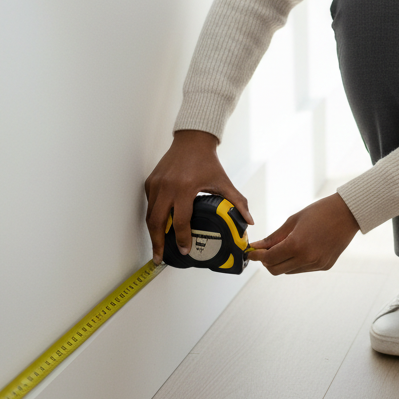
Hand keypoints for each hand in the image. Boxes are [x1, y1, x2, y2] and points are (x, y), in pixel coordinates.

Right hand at [144, 130, 252, 264]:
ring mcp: (156, 184)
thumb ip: (237, 201)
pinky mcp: (150, 182)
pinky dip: (153, 217)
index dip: (182, 238)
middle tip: (160, 258)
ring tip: (158, 246)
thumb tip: (249, 220)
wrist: (192, 141)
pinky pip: (149, 204)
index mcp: (185, 188)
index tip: (185, 250)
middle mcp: (167, 187)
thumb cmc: (207, 161)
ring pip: (150, 215)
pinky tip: (159, 226)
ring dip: (153, 232)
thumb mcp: (223, 182)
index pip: (181, 221)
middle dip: (157, 243)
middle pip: (157, 223)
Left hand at [248, 193, 358, 274]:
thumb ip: (274, 237)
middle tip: (266, 250)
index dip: (257, 256)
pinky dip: (297, 262)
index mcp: (297, 245)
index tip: (251, 253)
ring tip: (286, 246)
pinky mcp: (325, 266)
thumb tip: (258, 247)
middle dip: (267, 261)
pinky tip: (302, 248)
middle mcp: (307, 259)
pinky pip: (303, 269)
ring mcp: (317, 264)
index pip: (268, 259)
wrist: (348, 213)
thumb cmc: (321, 212)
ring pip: (289, 271)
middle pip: (276, 270)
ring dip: (282, 262)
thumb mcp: (293, 221)